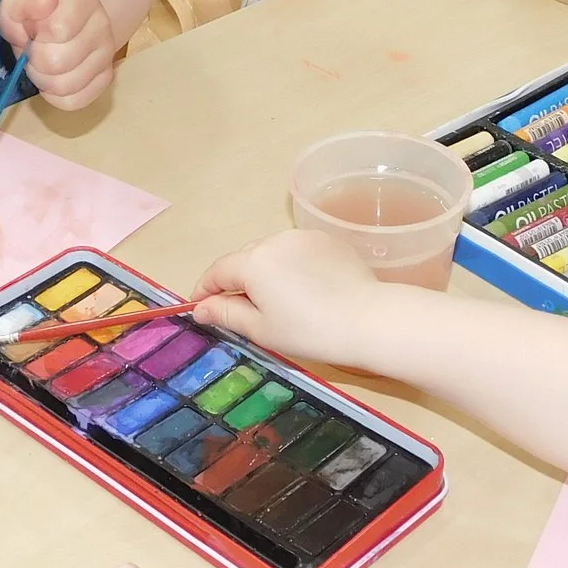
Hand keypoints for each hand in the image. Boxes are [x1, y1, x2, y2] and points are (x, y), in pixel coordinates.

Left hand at [0, 0, 116, 110]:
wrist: (62, 15)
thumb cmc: (37, 9)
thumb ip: (24, 2)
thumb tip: (46, 3)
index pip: (59, 29)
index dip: (36, 34)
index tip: (32, 26)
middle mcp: (102, 25)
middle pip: (58, 62)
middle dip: (34, 59)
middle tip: (33, 48)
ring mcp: (107, 53)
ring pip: (65, 85)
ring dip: (42, 79)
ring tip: (40, 62)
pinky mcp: (105, 78)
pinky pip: (74, 101)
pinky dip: (54, 96)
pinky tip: (51, 78)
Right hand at [194, 228, 405, 370]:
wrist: (367, 320)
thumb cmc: (309, 331)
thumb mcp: (261, 329)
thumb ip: (227, 313)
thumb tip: (200, 308)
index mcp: (253, 261)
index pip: (217, 271)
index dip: (204, 289)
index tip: (200, 307)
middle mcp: (274, 240)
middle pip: (244, 259)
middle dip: (235, 281)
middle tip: (240, 309)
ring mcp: (303, 237)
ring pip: (271, 252)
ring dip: (264, 271)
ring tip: (275, 299)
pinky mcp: (327, 240)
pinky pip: (297, 250)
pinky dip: (291, 266)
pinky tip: (304, 288)